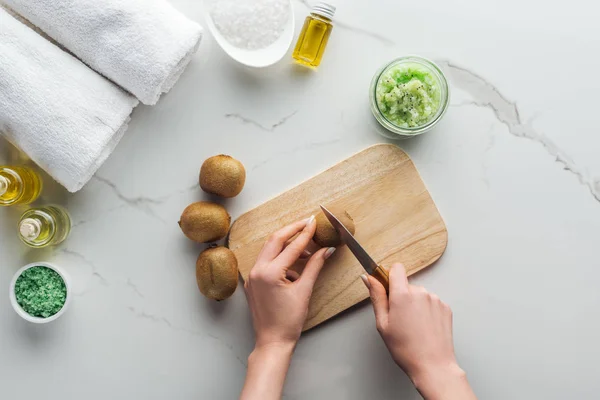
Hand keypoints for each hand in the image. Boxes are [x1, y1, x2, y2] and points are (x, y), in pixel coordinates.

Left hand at [245, 216, 335, 348]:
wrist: (273, 341)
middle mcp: (257, 271)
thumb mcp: (304, 291)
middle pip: (275, 240)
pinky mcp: (252, 282)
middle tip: (307, 223)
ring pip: (269, 249)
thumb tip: (326, 250)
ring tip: (306, 248)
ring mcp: (252, 276)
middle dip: (292, 230)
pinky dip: (279, 258)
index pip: (291, 246)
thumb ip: (315, 266)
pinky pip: (266, 262)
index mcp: (270, 272)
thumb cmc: (288, 321)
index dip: (305, 233)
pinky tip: (294, 266)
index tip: (314, 222)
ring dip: (286, 244)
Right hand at [362, 264, 475, 399]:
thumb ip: (376, 296)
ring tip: (413, 327)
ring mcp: (435, 299)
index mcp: (402, 294)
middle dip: (401, 297)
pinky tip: (424, 327)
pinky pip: (431, 302)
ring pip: (419, 294)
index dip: (390, 277)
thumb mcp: (383, 324)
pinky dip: (426, 311)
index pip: (396, 268)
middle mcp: (421, 292)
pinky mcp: (445, 307)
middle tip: (399, 319)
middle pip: (407, 285)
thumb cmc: (406, 349)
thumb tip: (369, 278)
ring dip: (415, 304)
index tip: (388, 290)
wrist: (433, 366)